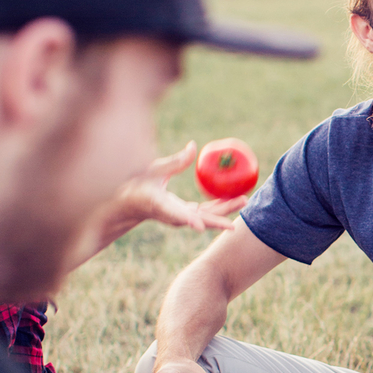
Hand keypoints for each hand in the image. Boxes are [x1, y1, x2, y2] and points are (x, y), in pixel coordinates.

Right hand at [116, 141, 248, 231]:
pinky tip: (231, 199)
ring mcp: (180, 218)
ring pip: (206, 216)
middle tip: (242, 201)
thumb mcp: (153, 169)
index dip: (188, 221)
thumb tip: (193, 146)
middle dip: (223, 212)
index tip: (200, 226)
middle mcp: (173, 216)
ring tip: (244, 199)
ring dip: (225, 209)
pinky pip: (204, 213)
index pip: (176, 215)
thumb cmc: (137, 183)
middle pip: (202, 218)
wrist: (128, 202)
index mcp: (160, 206)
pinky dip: (218, 207)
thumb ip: (174, 161)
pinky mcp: (184, 215)